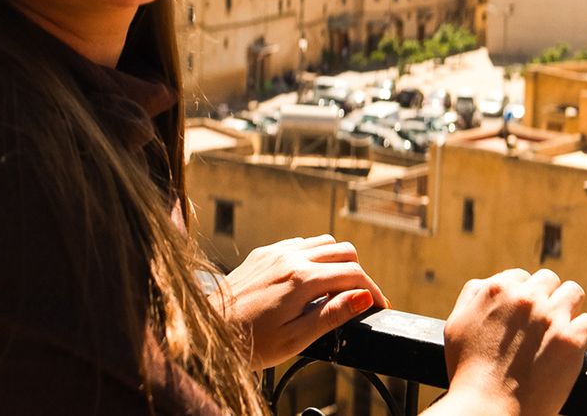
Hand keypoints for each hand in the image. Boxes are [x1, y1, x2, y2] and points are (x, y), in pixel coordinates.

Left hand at [214, 234, 389, 368]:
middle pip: (344, 250)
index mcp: (301, 280)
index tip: (380, 307)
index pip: (353, 274)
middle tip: (359, 299)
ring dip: (337, 261)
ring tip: (335, 290)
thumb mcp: (295, 339)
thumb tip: (364, 296)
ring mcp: (275, 251)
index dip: (373, 291)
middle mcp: (290, 257)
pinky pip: (300, 244)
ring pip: (323, 242)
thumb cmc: (250, 343)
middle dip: (358, 273)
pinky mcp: (263, 253)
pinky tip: (309, 281)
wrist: (206, 332)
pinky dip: (314, 257)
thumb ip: (332, 315)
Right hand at [436, 269, 586, 415]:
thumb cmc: (468, 370)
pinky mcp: (572, 340)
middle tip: (543, 320)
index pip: (522, 277)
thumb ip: (473, 294)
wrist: (487, 408)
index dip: (523, 295)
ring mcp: (552, 318)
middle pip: (549, 280)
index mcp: (499, 289)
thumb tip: (492, 283)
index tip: (523, 314)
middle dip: (547, 297)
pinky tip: (571, 346)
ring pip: (574, 293)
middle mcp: (527, 298)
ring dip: (569, 307)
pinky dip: (582, 333)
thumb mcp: (456, 323)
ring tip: (562, 326)